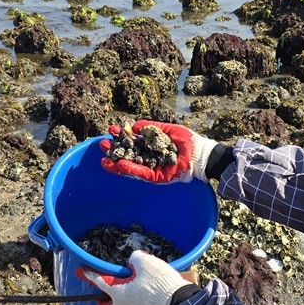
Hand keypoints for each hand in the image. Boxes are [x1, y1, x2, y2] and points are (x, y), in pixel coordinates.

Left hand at [77, 251, 192, 304]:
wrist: (180, 304)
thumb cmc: (160, 284)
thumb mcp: (146, 263)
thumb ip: (136, 260)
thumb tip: (134, 262)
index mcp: (120, 295)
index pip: (101, 282)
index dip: (91, 275)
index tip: (83, 271)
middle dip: (104, 304)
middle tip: (106, 297)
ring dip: (133, 302)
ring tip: (145, 291)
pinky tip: (157, 300)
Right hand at [99, 120, 216, 182]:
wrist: (201, 154)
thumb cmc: (187, 141)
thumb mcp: (167, 129)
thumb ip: (151, 128)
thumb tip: (134, 127)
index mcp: (152, 147)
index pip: (133, 143)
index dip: (122, 137)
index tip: (112, 130)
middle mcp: (150, 159)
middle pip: (129, 155)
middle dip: (115, 150)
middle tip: (102, 144)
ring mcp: (153, 168)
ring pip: (131, 167)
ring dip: (117, 163)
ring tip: (103, 158)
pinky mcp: (157, 177)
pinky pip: (141, 174)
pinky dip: (129, 170)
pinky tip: (118, 165)